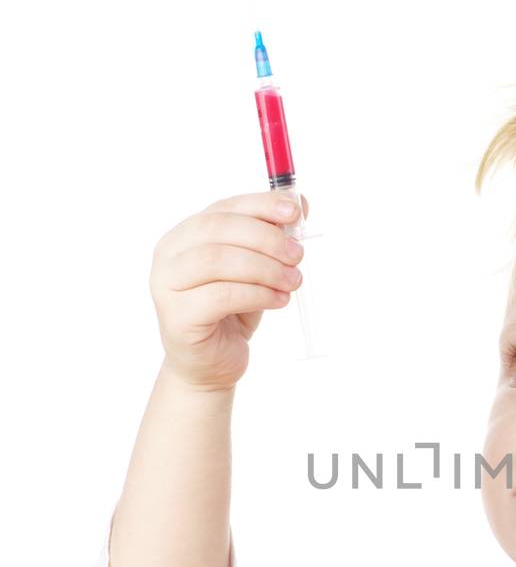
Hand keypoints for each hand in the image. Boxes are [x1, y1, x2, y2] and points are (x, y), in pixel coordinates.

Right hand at [150, 191, 309, 391]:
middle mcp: (169, 255)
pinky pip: (220, 295)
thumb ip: (270, 235)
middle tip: (297, 254)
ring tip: (293, 281)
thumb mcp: (256, 268)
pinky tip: (278, 300)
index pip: (222, 208)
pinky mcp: (177, 317)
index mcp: (184, 235)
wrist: (211, 364)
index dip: (260, 205)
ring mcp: (167, 286)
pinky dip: (257, 294)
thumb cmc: (231, 312)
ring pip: (218, 260)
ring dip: (265, 268)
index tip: (294, 211)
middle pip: (217, 229)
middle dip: (265, 238)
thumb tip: (298, 202)